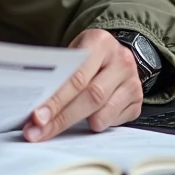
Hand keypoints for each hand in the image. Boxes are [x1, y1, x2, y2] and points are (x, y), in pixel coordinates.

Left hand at [24, 28, 143, 141]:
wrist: (117, 53)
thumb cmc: (88, 55)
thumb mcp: (74, 51)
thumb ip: (61, 73)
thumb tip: (37, 104)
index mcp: (101, 43)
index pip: (77, 77)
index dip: (56, 100)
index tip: (37, 117)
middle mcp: (122, 62)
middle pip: (91, 97)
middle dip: (62, 118)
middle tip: (38, 131)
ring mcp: (133, 82)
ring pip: (104, 114)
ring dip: (79, 125)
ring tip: (57, 128)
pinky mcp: (137, 101)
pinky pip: (114, 122)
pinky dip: (96, 125)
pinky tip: (85, 121)